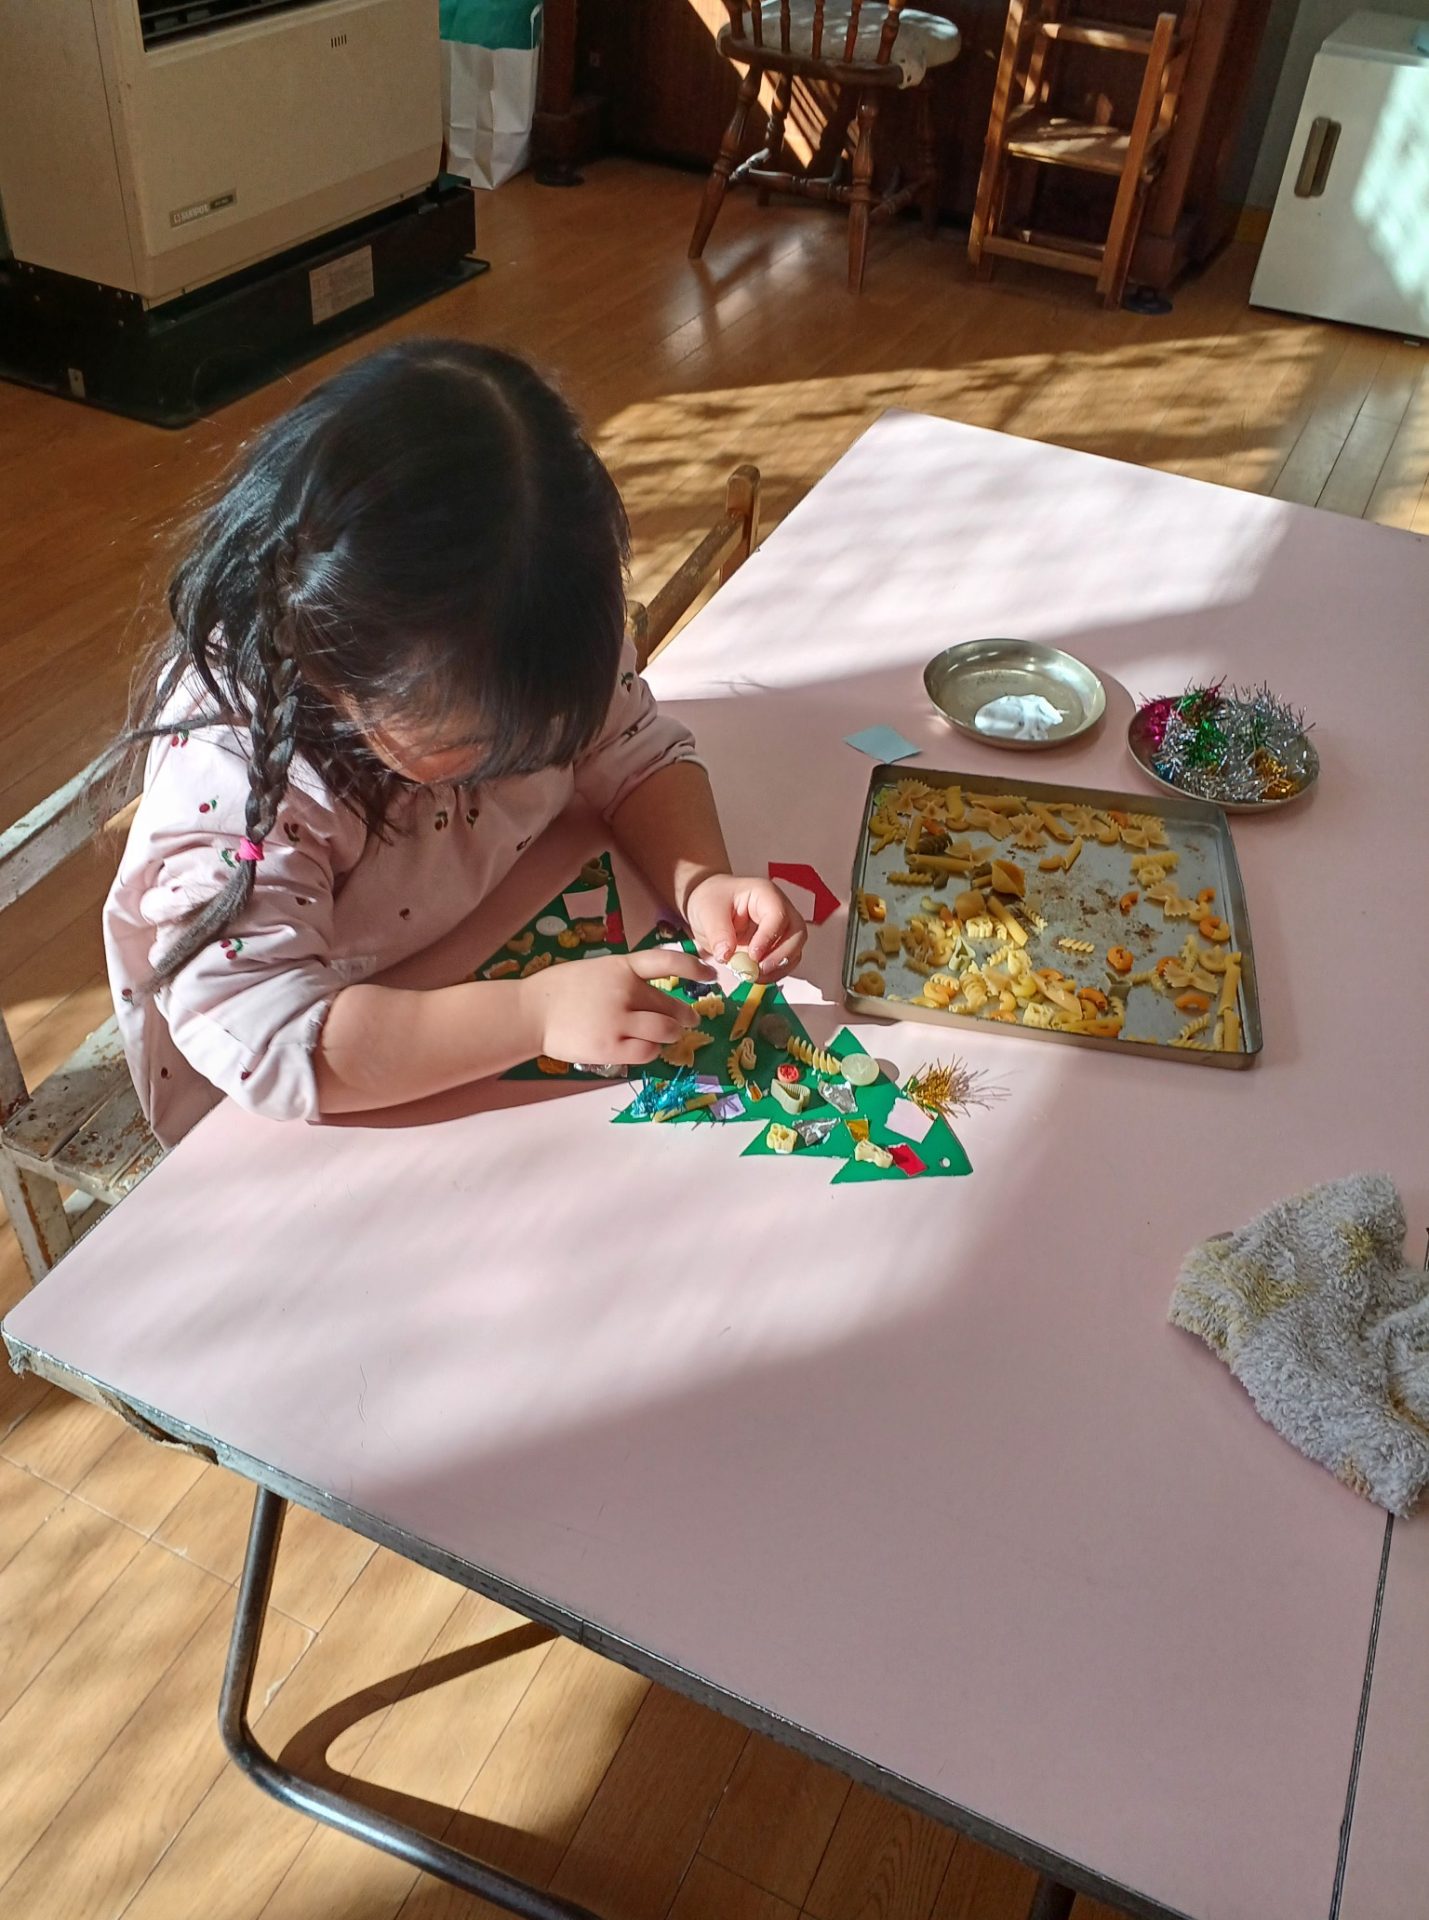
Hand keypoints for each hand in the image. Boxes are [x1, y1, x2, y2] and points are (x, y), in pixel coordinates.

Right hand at [518, 948, 713, 1066]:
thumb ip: (626, 980)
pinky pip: (648, 1053)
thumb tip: (658, 1000)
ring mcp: (619, 1019)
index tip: (712, 976)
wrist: (531, 1011)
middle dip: (685, 1017)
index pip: (668, 962)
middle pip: (671, 1006)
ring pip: (665, 1031)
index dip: (695, 967)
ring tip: (665, 1037)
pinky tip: (643, 1049)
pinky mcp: (612, 1047)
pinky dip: (651, 1052)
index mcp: (621, 966)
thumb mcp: (597, 971)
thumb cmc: (561, 990)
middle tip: (688, 1022)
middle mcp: (625, 990)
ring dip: (669, 1036)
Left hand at [684, 874, 807, 977]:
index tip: (753, 955)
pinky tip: (756, 976)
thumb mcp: (707, 912)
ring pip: (795, 950)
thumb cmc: (711, 900)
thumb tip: (727, 955)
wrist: (709, 907)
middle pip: (797, 933)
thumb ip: (718, 933)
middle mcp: (779, 909)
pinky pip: (786, 962)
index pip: (778, 914)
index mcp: (764, 894)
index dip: (769, 937)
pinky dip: (774, 973)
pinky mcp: (777, 946)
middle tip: (759, 969)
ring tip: (754, 975)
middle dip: (782, 955)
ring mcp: (781, 928)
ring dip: (778, 968)